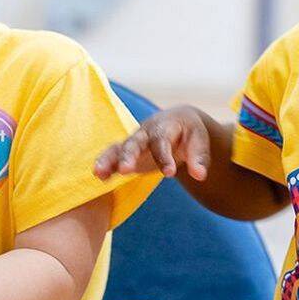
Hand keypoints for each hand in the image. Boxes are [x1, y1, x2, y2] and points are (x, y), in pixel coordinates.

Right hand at [93, 106, 212, 180]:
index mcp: (165, 125)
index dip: (164, 156)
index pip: (162, 140)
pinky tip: (99, 176)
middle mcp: (146, 131)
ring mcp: (134, 141)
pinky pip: (113, 156)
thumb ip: (199, 158)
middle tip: (126, 170)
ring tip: (99, 172)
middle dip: (129, 155)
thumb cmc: (190, 133)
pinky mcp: (127, 152)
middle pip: (135, 141)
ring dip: (109, 159)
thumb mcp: (199, 141)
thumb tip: (199, 175)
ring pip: (119, 148)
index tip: (169, 173)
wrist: (177, 122)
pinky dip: (105, 164)